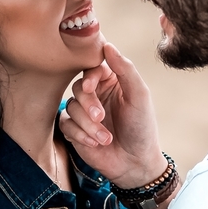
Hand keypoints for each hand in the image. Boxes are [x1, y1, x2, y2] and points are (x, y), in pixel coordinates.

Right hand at [60, 43, 164, 186]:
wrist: (135, 163)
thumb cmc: (142, 128)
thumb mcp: (140, 96)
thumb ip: (126, 70)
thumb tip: (107, 45)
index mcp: (112, 81)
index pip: (92, 68)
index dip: (89, 76)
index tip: (91, 87)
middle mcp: (96, 94)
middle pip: (78, 87)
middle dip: (88, 104)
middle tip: (100, 118)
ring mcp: (84, 112)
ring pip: (71, 107)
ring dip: (88, 124)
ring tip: (106, 138)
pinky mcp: (74, 130)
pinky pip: (66, 124)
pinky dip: (79, 134)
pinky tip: (95, 143)